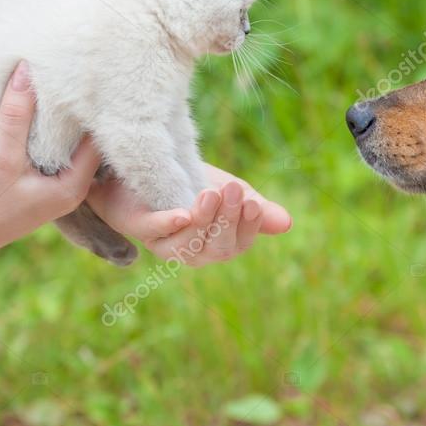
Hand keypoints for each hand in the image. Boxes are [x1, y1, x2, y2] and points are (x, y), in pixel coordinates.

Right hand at [0, 62, 100, 260]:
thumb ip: (15, 114)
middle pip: (86, 144)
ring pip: (69, 149)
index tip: (91, 84)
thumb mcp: (2, 154)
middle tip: (82, 82)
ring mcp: (55, 191)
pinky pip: (54, 156)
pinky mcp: (38, 187)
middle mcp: (71, 191)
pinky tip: (47, 116)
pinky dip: (52, 137)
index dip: (93, 112)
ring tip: (67, 92)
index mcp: (74, 187)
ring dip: (65, 127)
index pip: (97, 141)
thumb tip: (26, 71)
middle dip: (81, 116)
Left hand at [87, 165, 291, 266]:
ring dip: (202, 221)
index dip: (248, 226)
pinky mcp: (138, 226)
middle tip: (233, 190)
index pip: (240, 243)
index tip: (253, 203)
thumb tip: (287, 223)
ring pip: (188, 246)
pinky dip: (168, 225)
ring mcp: (163, 243)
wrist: (141, 173)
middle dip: (227, 220)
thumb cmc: (190, 186)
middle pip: (217, 248)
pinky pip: (154, 231)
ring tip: (211, 193)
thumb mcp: (229, 193)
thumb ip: (254, 207)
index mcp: (219, 244)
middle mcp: (193, 252)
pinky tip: (181, 216)